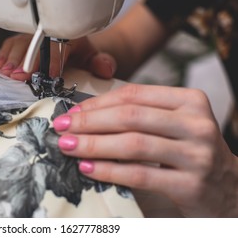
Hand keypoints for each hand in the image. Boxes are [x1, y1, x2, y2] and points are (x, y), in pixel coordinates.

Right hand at [0, 34, 115, 80]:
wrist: (74, 41)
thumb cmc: (80, 52)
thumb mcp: (94, 57)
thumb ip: (101, 63)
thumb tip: (105, 68)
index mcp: (69, 34)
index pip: (60, 46)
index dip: (53, 61)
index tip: (48, 74)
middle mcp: (48, 33)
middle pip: (35, 45)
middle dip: (26, 61)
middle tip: (19, 75)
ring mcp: (33, 35)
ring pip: (21, 43)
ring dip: (12, 58)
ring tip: (7, 72)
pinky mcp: (22, 38)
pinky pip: (11, 42)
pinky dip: (4, 53)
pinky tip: (0, 64)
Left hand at [53, 83, 237, 216]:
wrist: (230, 188)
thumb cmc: (190, 150)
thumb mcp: (173, 124)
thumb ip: (140, 115)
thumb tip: (87, 114)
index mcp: (190, 100)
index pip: (134, 95)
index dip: (98, 102)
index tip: (72, 111)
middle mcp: (196, 123)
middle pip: (130, 117)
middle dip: (89, 122)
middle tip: (62, 127)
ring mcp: (197, 154)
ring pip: (133, 144)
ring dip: (93, 145)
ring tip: (68, 146)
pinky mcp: (191, 184)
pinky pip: (140, 174)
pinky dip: (109, 170)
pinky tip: (88, 167)